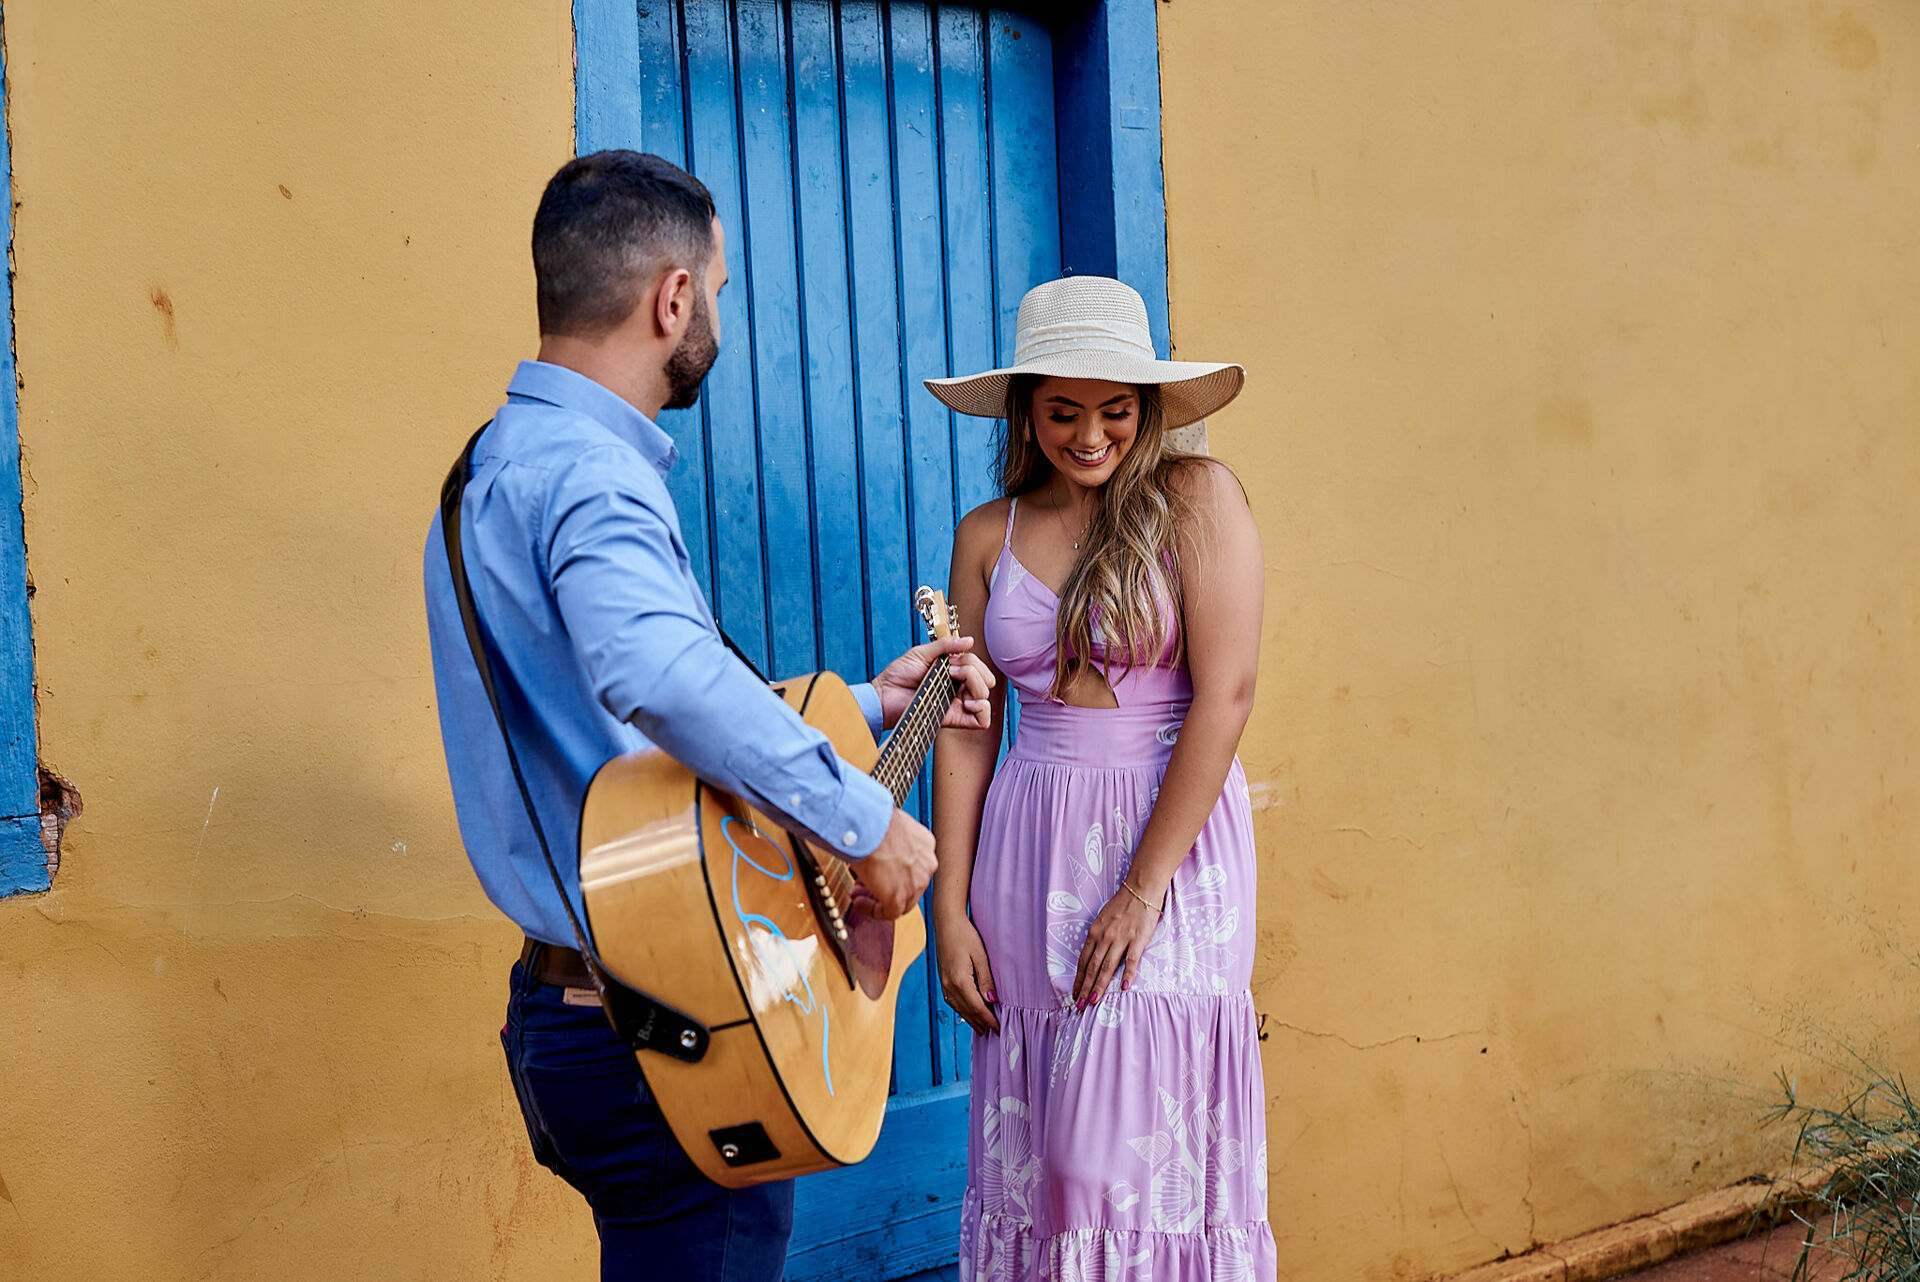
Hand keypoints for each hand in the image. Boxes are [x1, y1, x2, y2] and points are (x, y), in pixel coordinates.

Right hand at [850, 808, 937, 919]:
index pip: (914, 866)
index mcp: (925, 843)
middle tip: (865, 884)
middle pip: (909, 884)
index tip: (878, 870)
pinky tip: (860, 903)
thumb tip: (876, 844)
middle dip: (885, 886)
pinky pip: (889, 913)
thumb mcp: (888, 826)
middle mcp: (926, 863)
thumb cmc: (873, 820)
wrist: (868, 827)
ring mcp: (916, 882)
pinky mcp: (900, 897)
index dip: (893, 871)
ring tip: (859, 894)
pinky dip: (873, 911)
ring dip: (878, 899)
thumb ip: (888, 840)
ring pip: (902, 901)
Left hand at [873, 634, 994, 730]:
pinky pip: (982, 720)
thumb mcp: (922, 653)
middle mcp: (958, 689)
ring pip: (986, 696)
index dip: (971, 661)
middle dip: (975, 670)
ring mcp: (957, 705)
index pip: (978, 667)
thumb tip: (969, 640)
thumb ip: (945, 646)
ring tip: (954, 680)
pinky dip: (982, 708)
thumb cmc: (898, 675)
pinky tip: (967, 701)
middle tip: (953, 670)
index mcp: (953, 673)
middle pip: (986, 680)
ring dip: (975, 683)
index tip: (952, 660)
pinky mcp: (955, 719)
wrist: (884, 695)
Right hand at [935, 913, 999, 1034]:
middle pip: (967, 1011)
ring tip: (981, 1028)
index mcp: (960, 981)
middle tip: (993, 1032)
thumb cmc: (965, 935)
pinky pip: (952, 1001)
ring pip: (958, 1008)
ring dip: (971, 1019)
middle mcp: (949, 985)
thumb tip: (992, 1000)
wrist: (946, 922)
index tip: (999, 1028)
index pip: (978, 1007)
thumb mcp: (981, 956)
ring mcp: (943, 983)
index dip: (989, 1019)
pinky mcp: (942, 979)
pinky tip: (967, 1012)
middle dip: (981, 1023)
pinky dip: (961, 1010)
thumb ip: (986, 979)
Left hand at [1072, 880, 1163, 1007]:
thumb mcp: (1103, 919)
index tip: (1075, 993)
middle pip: (1092, 967)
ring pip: (1107, 967)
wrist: (1141, 889)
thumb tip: (1092, 955)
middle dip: (1085, 988)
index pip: (1083, 960)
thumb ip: (1098, 937)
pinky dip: (1127, 975)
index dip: (1079, 978)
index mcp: (1094, 932)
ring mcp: (1121, 939)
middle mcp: (1105, 937)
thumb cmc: (1122, 904)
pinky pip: (1131, 961)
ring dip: (1099, 986)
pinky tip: (1123, 988)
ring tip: (1094, 1001)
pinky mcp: (1138, 940)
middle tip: (1080, 1005)